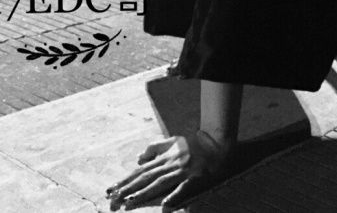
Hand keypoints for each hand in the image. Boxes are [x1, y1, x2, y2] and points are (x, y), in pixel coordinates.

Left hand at [106, 131, 235, 210]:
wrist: (215, 141)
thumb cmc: (193, 143)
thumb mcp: (172, 140)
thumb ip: (155, 148)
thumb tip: (138, 158)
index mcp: (164, 157)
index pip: (140, 171)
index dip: (125, 180)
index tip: (110, 191)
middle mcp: (170, 164)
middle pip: (146, 178)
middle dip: (128, 189)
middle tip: (112, 200)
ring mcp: (182, 170)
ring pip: (159, 183)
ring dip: (143, 194)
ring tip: (128, 203)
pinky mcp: (194, 177)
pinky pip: (183, 188)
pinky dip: (173, 196)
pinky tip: (164, 206)